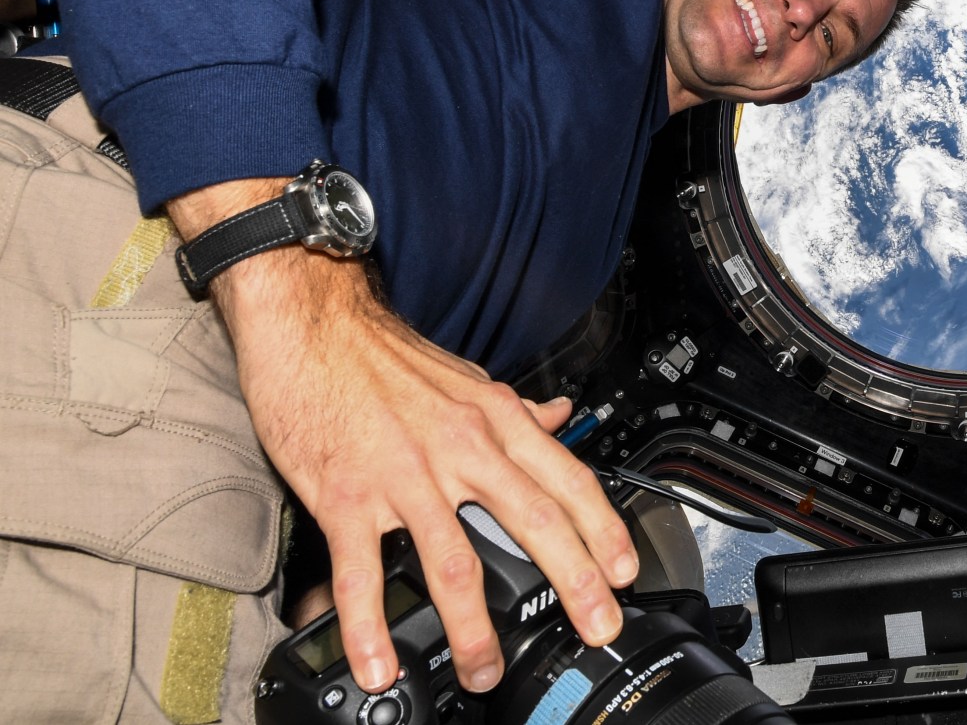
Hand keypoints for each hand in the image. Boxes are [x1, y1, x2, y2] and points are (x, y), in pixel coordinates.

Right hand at [167, 179, 638, 695]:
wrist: (314, 325)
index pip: (568, 478)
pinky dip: (370, 626)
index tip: (624, 572)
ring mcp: (405, 474)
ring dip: (474, 627)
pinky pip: (362, 571)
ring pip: (455, 559)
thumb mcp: (468, 379)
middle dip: (574, 582)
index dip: (603, 528)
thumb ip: (517, 410)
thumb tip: (562, 417)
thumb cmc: (387, 358)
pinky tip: (379, 665)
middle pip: (534, 521)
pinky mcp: (346, 495)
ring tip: (486, 671)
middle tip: (597, 628)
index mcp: (496, 420)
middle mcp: (462, 447)